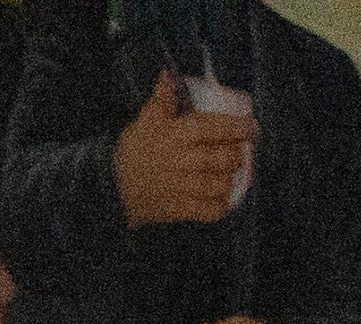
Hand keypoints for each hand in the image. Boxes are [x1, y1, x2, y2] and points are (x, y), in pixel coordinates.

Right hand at [115, 71, 253, 227]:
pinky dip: (219, 208)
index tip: (252, 128)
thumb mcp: (145, 122)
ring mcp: (177, 187)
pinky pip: (205, 211)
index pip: (212, 128)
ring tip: (230, 177)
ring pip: (216, 185)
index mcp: (174, 135)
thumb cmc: (133, 152)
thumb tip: (168, 74)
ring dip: (228, 181)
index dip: (237, 127)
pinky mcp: (174, 209)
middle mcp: (178, 161)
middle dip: (236, 156)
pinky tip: (223, 202)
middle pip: (219, 159)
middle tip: (239, 154)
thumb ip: (162, 100)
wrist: (109, 188)